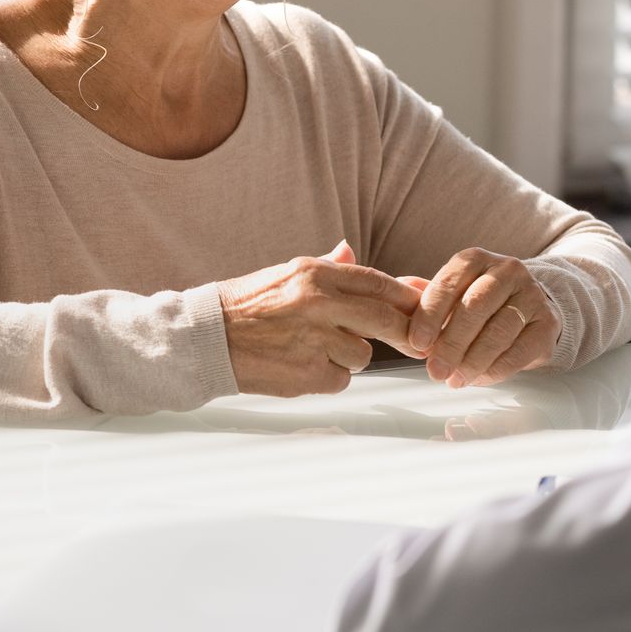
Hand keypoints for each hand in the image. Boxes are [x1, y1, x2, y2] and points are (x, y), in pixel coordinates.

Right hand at [218, 241, 422, 397]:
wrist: (207, 338)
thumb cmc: (247, 305)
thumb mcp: (285, 274)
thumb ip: (327, 268)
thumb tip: (350, 252)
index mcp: (315, 274)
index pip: (379, 282)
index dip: (407, 296)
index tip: (423, 306)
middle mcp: (319, 303)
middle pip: (386, 319)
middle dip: (405, 332)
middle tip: (417, 343)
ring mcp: (315, 340)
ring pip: (362, 354)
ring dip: (348, 356)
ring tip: (313, 348)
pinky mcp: (308, 374)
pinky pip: (341, 379)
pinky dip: (328, 377)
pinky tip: (302, 366)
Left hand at [405, 248, 561, 388]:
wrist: (530, 310)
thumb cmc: (481, 304)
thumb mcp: (452, 294)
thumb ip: (425, 297)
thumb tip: (396, 295)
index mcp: (476, 259)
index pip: (449, 283)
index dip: (430, 315)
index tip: (416, 343)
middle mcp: (506, 270)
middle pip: (475, 307)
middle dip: (451, 343)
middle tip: (434, 370)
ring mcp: (531, 295)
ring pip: (499, 330)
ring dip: (472, 360)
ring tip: (454, 380)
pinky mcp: (548, 323)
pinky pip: (520, 350)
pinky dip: (495, 369)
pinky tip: (478, 379)